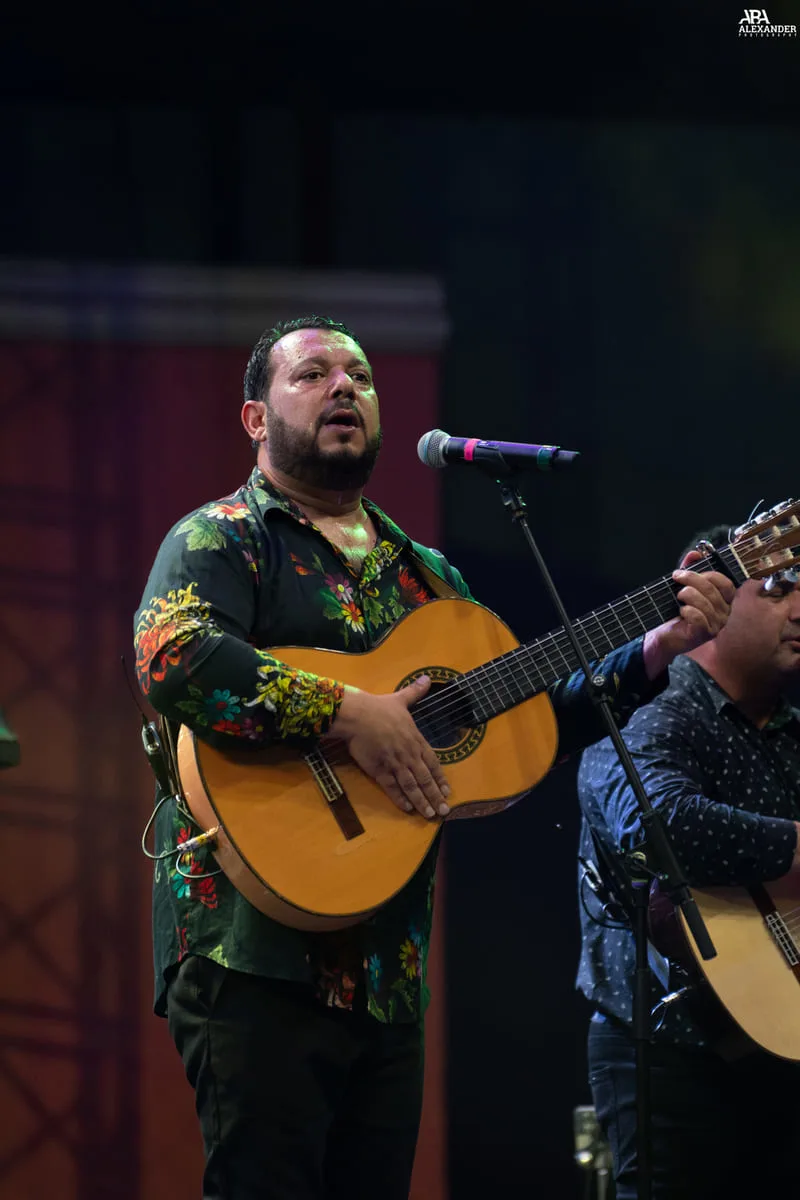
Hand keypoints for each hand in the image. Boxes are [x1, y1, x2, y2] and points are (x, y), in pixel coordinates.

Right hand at [328, 675, 449, 818]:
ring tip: (430, 814)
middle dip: (436, 796)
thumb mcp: (400, 699)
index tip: (447, 791)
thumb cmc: (379, 707)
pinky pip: (392, 787)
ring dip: (422, 802)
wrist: (358, 716)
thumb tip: (426, 678)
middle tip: (445, 810)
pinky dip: (401, 799)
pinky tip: (408, 809)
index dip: (440, 778)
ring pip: (412, 786)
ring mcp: (395, 763)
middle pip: (425, 778)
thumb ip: (415, 692)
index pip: (432, 762)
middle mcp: (408, 753)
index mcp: (415, 739)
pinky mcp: (380, 770)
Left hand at [643, 552, 735, 678]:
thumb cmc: (676, 611)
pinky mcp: (705, 634)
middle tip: (677, 577)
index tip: (686, 571)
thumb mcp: (683, 587)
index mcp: (724, 601)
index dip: (709, 574)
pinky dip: (687, 611)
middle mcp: (724, 614)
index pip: (726, 584)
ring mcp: (717, 625)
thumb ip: (690, 569)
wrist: (664, 634)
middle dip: (692, 579)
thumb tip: (695, 553)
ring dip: (687, 595)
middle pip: (712, 590)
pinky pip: (699, 617)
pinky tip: (681, 611)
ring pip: (705, 603)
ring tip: (678, 597)